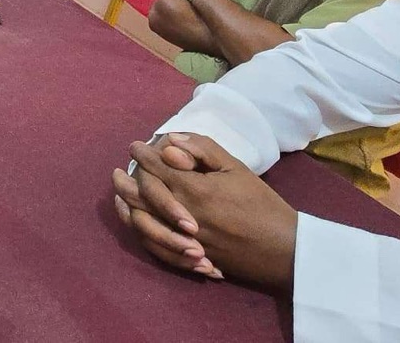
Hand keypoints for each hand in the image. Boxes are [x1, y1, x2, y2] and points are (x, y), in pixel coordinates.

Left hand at [117, 134, 298, 289]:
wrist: (281, 249)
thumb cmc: (261, 204)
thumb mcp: (237, 168)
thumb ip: (203, 151)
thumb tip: (171, 142)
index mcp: (195, 189)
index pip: (158, 168)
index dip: (143, 155)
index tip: (135, 146)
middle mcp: (182, 214)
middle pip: (143, 195)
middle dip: (127, 179)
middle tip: (118, 169)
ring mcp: (182, 239)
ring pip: (143, 221)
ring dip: (126, 204)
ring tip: (119, 193)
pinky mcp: (187, 257)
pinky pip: (154, 246)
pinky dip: (140, 231)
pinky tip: (135, 220)